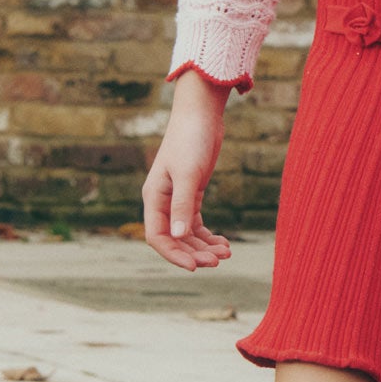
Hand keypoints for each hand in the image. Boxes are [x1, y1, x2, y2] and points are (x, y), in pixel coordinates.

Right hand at [142, 70, 234, 270]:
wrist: (201, 114)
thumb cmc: (190, 140)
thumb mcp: (188, 173)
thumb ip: (183, 205)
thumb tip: (179, 237)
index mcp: (153, 197)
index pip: (157, 237)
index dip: (174, 255)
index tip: (196, 267)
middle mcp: (162, 201)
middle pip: (175, 238)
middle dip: (195, 252)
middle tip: (219, 261)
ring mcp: (177, 198)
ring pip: (187, 233)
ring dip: (204, 246)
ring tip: (227, 253)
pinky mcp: (193, 192)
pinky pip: (196, 222)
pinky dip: (208, 234)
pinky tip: (224, 242)